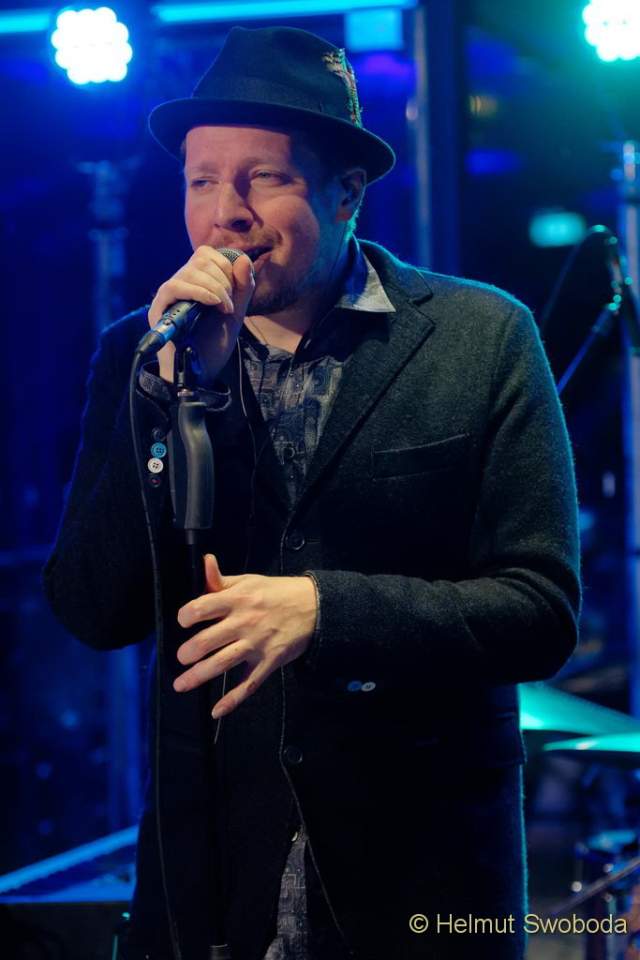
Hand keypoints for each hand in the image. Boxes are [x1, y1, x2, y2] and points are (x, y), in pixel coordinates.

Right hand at [148, 246, 254, 385]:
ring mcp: (168, 295)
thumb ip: (243, 287)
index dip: (225, 266)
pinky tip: (213, 304)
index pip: (206, 254)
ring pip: (191, 270)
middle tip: (229, 305)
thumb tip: (242, 258)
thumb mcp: (236, 313)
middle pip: (201, 259)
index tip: (234, 293)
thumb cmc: (214, 344)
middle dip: (224, 280)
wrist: (202, 371)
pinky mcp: (159, 308)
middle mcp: (180, 284)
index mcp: (195, 282)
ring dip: (216, 288)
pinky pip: (175, 286)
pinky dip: (199, 291)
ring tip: (224, 310)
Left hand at [174, 554, 317, 717]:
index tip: (183, 623)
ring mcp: (257, 644)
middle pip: (207, 641)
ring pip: (222, 663)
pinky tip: (217, 710)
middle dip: (187, 653)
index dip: (185, 617)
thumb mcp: (249, 580)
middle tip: (181, 657)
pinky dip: (232, 700)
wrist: (315, 606)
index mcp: (237, 599)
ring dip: (198, 676)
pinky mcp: (269, 661)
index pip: (201, 608)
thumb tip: (205, 562)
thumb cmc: (277, 592)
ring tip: (181, 684)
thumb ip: (222, 579)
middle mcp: (244, 622)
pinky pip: (248, 684)